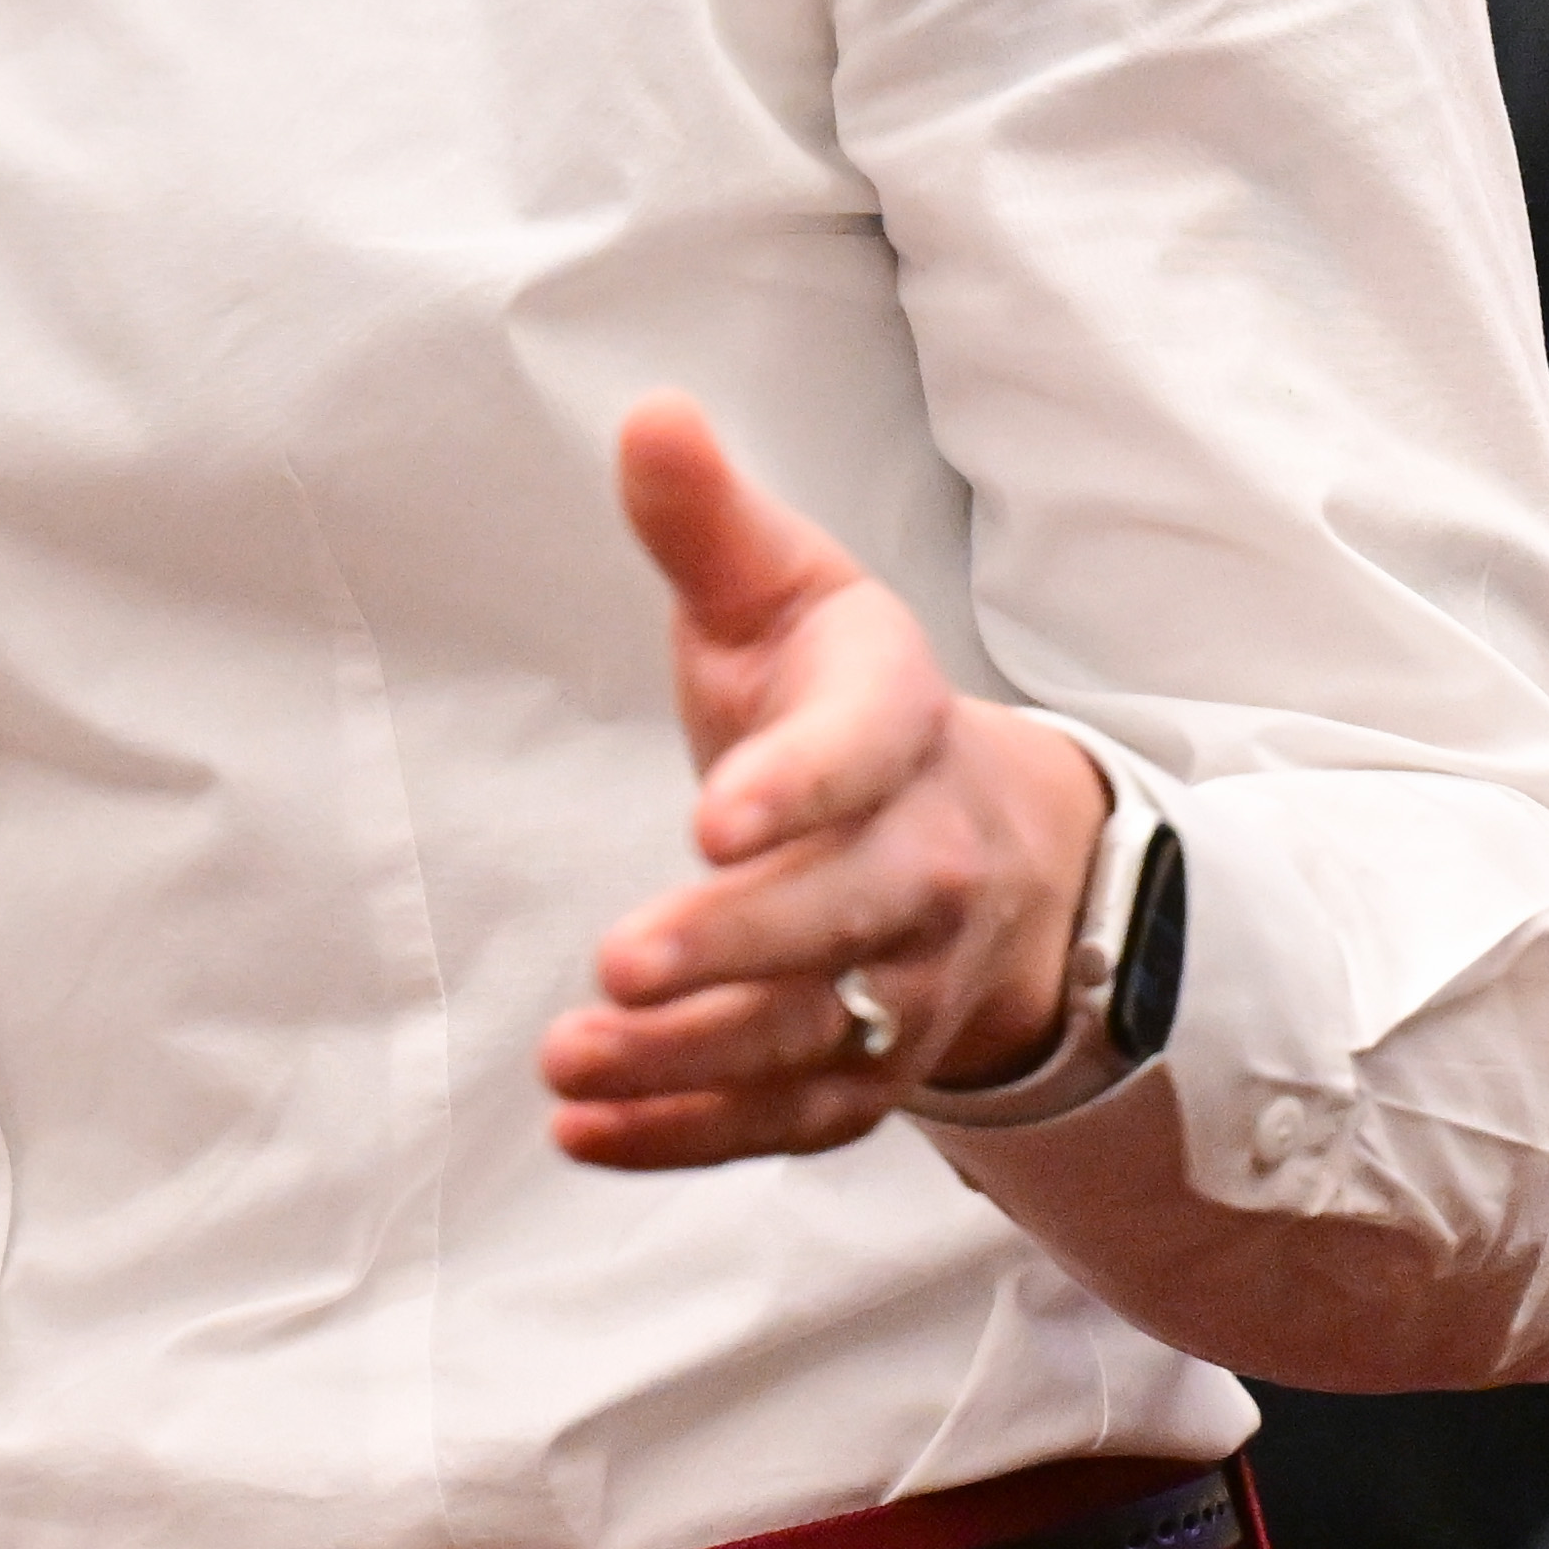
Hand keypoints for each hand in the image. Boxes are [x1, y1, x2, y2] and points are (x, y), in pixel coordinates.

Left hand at [541, 392, 1107, 1167]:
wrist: (978, 842)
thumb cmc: (839, 700)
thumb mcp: (787, 594)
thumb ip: (707, 523)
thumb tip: (649, 414)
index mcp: (898, 724)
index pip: (864, 754)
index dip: (799, 788)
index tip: (712, 819)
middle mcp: (921, 862)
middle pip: (843, 918)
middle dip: (736, 948)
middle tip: (621, 962)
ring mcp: (902, 982)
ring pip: (811, 1036)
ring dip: (691, 1060)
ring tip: (570, 1060)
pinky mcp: (866, 1070)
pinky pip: (787, 1118)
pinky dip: (688, 1135)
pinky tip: (583, 1130)